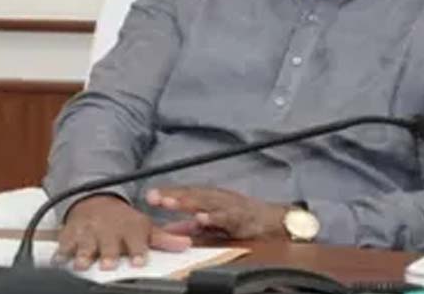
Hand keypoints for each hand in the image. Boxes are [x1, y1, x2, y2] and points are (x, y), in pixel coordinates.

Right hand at [56, 194, 190, 270]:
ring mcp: (88, 231)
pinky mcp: (70, 233)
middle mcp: (108, 229)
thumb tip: (187, 244)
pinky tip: (59, 259)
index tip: (139, 261)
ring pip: (85, 243)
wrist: (96, 200)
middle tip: (108, 263)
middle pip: (108, 243)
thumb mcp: (145, 226)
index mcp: (130, 228)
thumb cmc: (123, 220)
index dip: (138, 250)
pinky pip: (63, 242)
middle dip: (107, 253)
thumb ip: (164, 238)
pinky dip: (61, 250)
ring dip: (83, 252)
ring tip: (82, 262)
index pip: (136, 239)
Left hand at [145, 186, 288, 239]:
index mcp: (209, 198)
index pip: (185, 194)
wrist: (273, 221)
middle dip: (172, 196)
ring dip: (187, 202)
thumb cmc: (242, 219)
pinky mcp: (240, 217)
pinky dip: (212, 216)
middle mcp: (217, 198)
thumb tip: (167, 230)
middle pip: (191, 195)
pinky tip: (201, 218)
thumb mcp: (212, 222)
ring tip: (170, 203)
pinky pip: (224, 217)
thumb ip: (190, 227)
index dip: (168, 194)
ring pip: (205, 202)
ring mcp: (228, 206)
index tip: (149, 196)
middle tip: (154, 197)